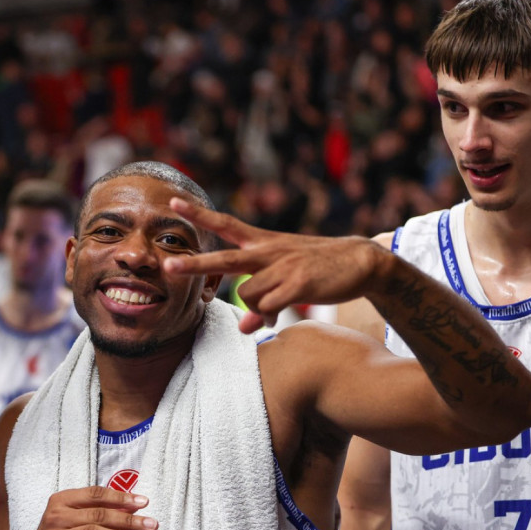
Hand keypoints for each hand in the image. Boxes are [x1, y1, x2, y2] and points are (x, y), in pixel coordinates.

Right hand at [7, 486, 157, 529]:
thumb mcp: (73, 521)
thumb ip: (97, 512)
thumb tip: (131, 508)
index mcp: (61, 500)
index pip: (95, 494)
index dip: (121, 497)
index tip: (144, 502)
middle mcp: (56, 515)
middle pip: (98, 514)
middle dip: (129, 520)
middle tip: (152, 524)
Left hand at [164, 197, 384, 332]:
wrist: (362, 262)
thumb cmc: (318, 269)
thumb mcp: (285, 277)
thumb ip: (261, 301)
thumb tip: (245, 328)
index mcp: (264, 242)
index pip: (225, 224)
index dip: (199, 214)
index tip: (173, 202)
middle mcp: (269, 251)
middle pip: (225, 258)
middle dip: (195, 265)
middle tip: (168, 268)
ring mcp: (283, 267)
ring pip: (247, 295)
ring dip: (254, 309)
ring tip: (269, 312)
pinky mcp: (299, 283)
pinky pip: (269, 307)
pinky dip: (267, 317)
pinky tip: (274, 320)